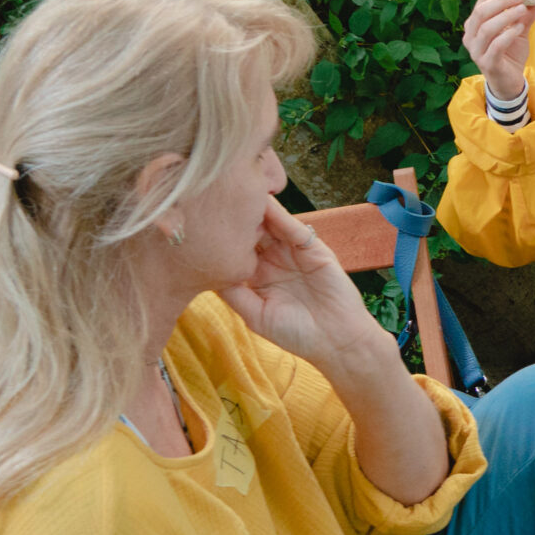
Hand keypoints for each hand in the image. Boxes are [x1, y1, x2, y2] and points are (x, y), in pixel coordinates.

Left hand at [215, 201, 383, 370]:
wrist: (336, 342)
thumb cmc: (296, 334)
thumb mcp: (255, 315)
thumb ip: (233, 293)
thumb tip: (206, 270)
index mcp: (256, 276)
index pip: (235, 250)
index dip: (220, 237)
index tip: (199, 222)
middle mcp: (273, 261)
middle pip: (251, 232)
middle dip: (235, 217)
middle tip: (215, 199)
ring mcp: (294, 253)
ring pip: (271, 225)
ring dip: (256, 210)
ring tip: (237, 192)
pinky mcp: (314, 250)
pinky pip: (295, 230)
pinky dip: (281, 216)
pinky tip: (265, 204)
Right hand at [463, 0, 534, 104]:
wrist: (509, 81)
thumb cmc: (510, 53)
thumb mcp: (519, 29)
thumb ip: (527, 12)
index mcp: (475, 23)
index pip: (483, 0)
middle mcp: (471, 36)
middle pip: (481, 11)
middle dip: (502, 0)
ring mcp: (476, 51)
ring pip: (486, 28)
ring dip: (506, 15)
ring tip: (523, 9)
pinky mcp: (487, 64)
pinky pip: (495, 46)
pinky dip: (508, 34)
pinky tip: (520, 28)